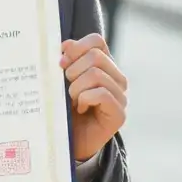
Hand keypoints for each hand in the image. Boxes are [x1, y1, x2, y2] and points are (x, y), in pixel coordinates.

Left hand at [61, 34, 127, 161]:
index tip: (61, 62)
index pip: (97, 41)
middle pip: (95, 56)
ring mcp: (120, 96)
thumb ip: (65, 62)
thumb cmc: (63, 108)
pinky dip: (85, 99)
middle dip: (73, 71)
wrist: (68, 140)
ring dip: (76, 88)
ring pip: (96, 74)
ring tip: (72, 101)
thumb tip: (65, 45)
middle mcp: (116, 78)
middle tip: (66, 88)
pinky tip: (81, 109)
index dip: (76, 47)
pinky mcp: (119, 114)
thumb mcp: (60, 81)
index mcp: (104, 65)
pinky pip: (101, 94)